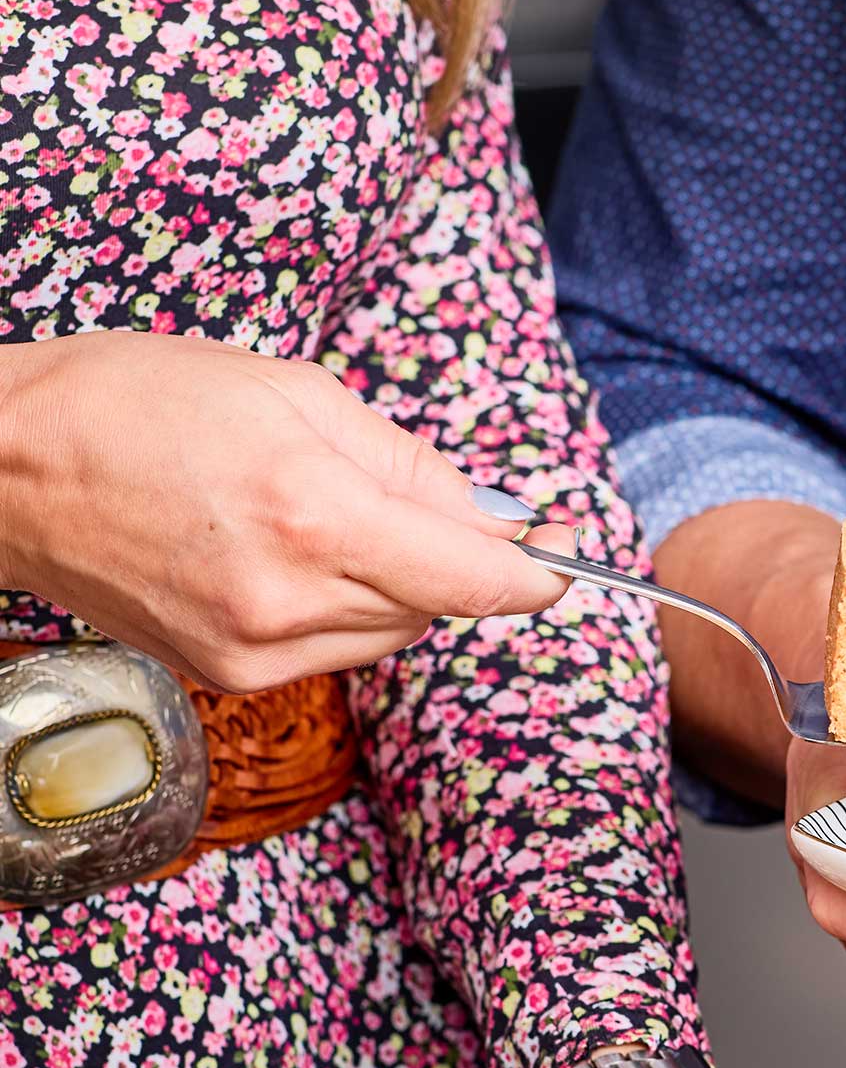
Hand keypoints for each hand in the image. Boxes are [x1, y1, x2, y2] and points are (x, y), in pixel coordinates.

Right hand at [0, 331, 571, 689]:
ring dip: (395, 584)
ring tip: (324, 515)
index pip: (476, 579)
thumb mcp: (295, 393)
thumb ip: (413, 466)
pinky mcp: (224, 674)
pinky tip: (288, 555)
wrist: (0, 465)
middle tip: (427, 505)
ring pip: (391, 633)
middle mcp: (289, 601)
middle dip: (452, 559)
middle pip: (439, 607)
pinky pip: (333, 649)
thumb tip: (497, 519)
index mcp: (316, 517)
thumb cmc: (135, 403)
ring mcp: (253, 649)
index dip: (537, 573)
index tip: (568, 556)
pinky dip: (342, 608)